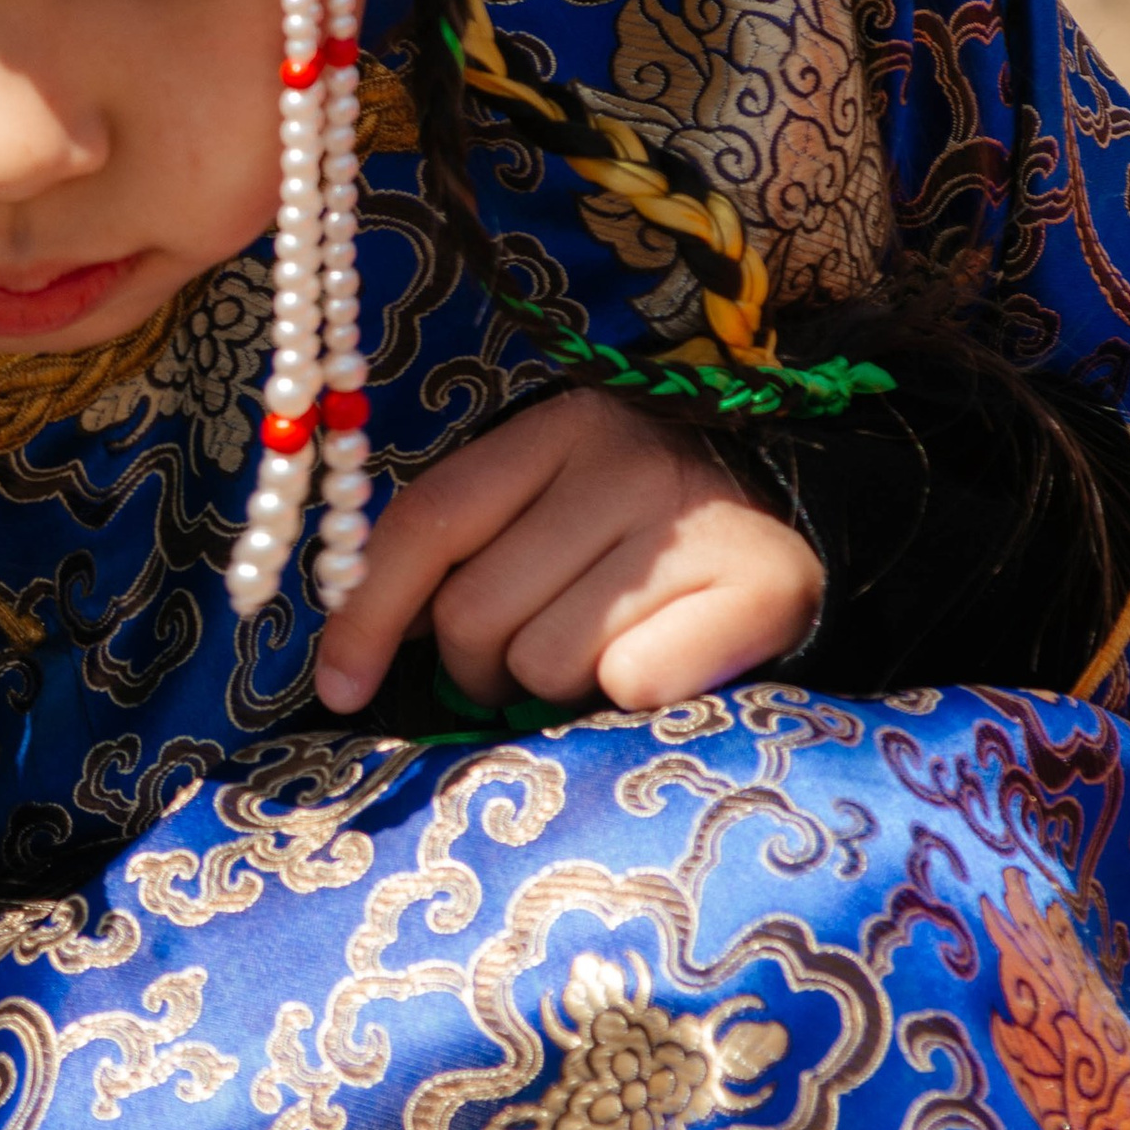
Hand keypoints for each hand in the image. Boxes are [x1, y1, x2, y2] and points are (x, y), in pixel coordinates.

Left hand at [311, 390, 823, 717]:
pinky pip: (631, 684)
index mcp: (556, 428)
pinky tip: (657, 668)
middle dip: (476, 669)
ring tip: (590, 662)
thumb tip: (358, 644)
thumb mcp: (544, 517)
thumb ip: (460, 556)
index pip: (430, 522)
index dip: (369, 615)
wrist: (790, 542)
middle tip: (517, 671)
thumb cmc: (636, 548)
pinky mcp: (759, 585)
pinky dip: (627, 701)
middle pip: (474, 612)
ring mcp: (692, 522)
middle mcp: (626, 458)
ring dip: (548, 692)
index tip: (340, 687)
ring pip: (542, 662)